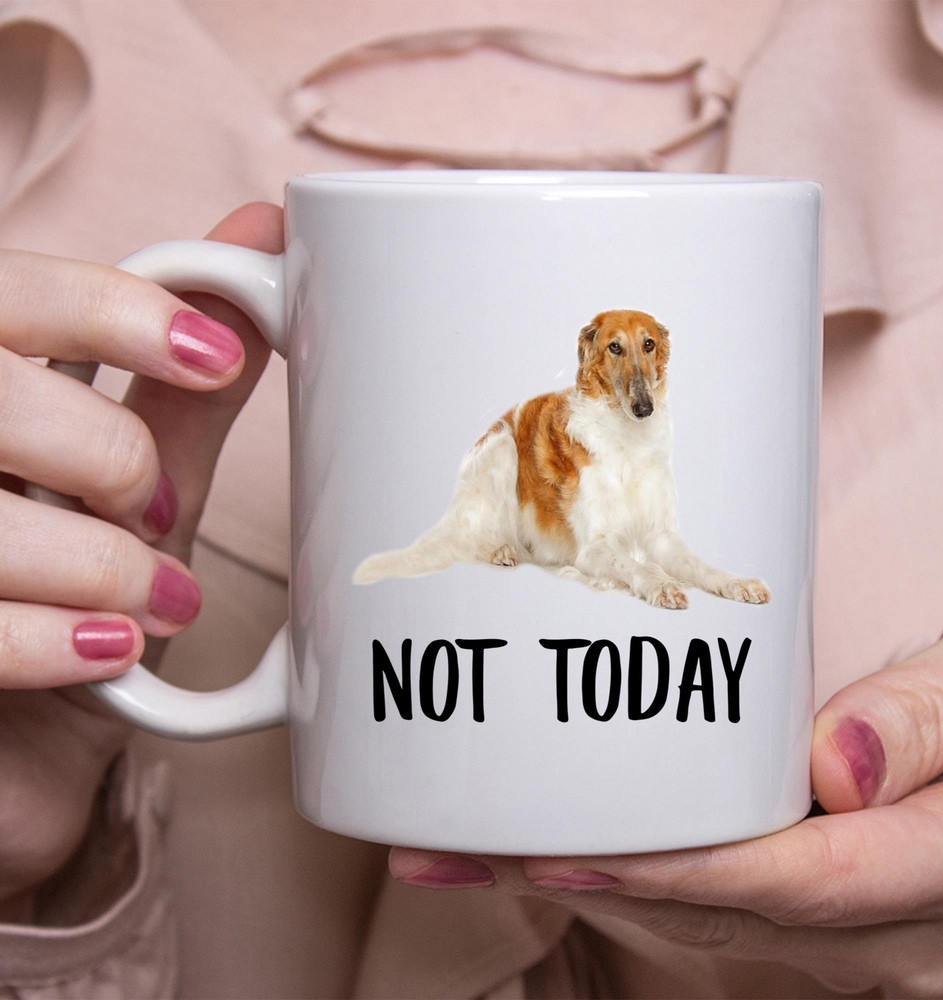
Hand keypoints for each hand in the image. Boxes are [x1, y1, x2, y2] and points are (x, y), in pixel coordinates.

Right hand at [0, 203, 282, 920]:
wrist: (26, 747)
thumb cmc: (77, 601)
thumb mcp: (138, 495)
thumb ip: (178, 390)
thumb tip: (266, 251)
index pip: (7, 291)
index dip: (112, 311)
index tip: (219, 358)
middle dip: (110, 454)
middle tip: (158, 512)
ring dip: (103, 568)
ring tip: (153, 606)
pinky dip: (58, 644)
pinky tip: (105, 653)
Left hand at [390, 594, 942, 996]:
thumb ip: (937, 714)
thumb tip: (836, 764)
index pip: (802, 875)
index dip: (675, 869)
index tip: (558, 852)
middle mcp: (906, 932)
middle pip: (723, 912)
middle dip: (584, 880)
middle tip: (451, 847)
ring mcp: (867, 940)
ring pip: (708, 923)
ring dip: (588, 883)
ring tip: (467, 848)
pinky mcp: (832, 919)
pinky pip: (721, 910)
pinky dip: (634, 881)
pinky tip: (560, 849)